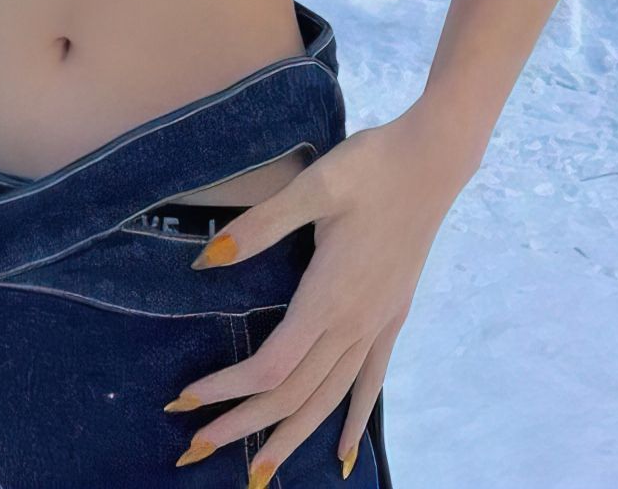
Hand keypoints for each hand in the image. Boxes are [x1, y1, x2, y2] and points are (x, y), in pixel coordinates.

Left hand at [165, 97, 481, 482]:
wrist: (432, 160)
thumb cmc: (369, 166)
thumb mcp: (311, 186)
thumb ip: (260, 225)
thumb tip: (207, 258)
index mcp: (329, 297)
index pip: (271, 366)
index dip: (227, 389)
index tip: (185, 402)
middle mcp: (354, 323)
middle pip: (294, 394)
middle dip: (245, 426)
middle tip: (196, 451)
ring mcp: (378, 323)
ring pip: (330, 398)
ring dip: (291, 435)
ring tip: (258, 471)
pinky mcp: (393, 315)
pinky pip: (370, 381)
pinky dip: (355, 419)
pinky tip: (347, 451)